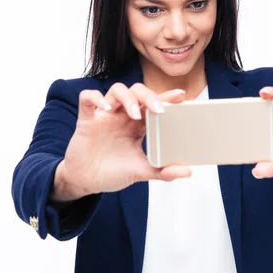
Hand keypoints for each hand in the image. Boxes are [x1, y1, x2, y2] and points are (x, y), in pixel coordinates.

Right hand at [52, 83, 190, 200]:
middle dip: (149, 96)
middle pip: (137, 91)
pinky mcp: (86, 120)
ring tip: (134, 114)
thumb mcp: (140, 172)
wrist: (85, 181)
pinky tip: (105, 108)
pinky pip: (87, 98)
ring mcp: (104, 115)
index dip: (166, 97)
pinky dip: (96, 98)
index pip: (153, 105)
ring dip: (128, 98)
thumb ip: (162, 171)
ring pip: (116, 90)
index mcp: (137, 125)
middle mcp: (122, 115)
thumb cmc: (112, 172)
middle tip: (158, 109)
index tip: (180, 95)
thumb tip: (187, 172)